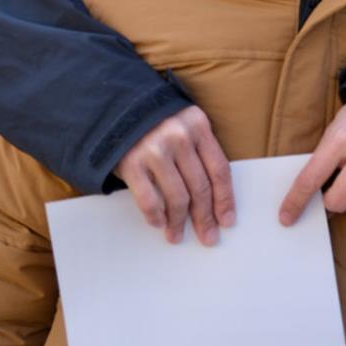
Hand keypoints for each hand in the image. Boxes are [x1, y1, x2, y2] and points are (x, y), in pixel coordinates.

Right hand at [114, 106, 234, 246]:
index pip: (219, 169)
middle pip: (200, 187)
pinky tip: (158, 223)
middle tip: (208, 236)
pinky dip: (155, 216)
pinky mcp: (132, 162)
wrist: (118, 109)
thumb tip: (214, 199)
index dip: (225, 199)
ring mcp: (154, 149)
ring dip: (178, 222)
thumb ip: (200, 151)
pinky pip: (149, 200)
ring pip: (177, 197)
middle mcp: (179, 136)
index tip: (227, 220)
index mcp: (198, 125)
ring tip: (176, 235)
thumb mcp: (185, 125)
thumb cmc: (158, 123)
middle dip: (205, 217)